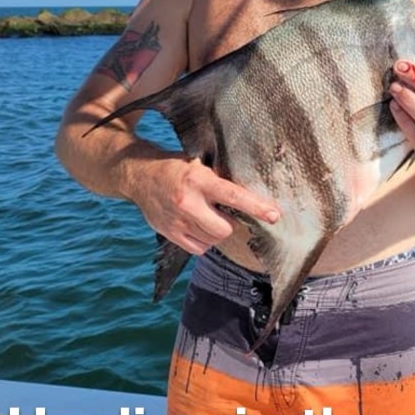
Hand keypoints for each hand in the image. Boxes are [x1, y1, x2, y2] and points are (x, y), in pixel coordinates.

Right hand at [130, 154, 280, 254]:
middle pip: (225, 228)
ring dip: (217, 231)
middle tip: (225, 212)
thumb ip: (220, 181)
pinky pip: (199, 248)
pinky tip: (198, 225)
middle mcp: (187, 203)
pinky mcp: (170, 234)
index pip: (233, 196)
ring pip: (213, 239)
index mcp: (198, 180)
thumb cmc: (176, 169)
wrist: (140, 177)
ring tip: (208, 216)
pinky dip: (204, 241)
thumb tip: (252, 196)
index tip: (274, 215)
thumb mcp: (199, 166)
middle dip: (232, 222)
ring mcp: (177, 221)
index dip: (256, 207)